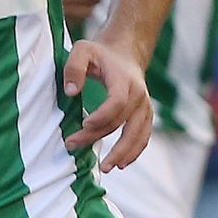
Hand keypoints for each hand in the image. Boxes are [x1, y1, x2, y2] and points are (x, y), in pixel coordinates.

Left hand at [62, 37, 151, 171]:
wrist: (126, 52)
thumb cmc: (100, 53)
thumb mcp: (83, 49)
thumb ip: (74, 67)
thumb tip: (71, 92)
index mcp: (125, 80)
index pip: (117, 102)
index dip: (102, 116)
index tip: (84, 124)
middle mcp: (139, 95)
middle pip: (122, 122)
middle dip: (98, 137)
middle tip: (72, 145)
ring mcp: (145, 107)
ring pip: (138, 134)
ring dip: (123, 153)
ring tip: (106, 168)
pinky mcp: (145, 116)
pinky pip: (143, 137)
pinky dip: (134, 152)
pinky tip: (121, 163)